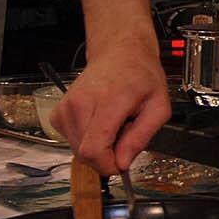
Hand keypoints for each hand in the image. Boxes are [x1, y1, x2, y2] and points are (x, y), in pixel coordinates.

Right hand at [54, 41, 169, 175]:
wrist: (119, 52)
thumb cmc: (141, 76)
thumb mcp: (159, 107)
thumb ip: (141, 138)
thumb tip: (122, 164)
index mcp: (108, 102)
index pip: (93, 150)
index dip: (108, 165)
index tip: (122, 161)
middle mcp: (80, 104)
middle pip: (85, 154)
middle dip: (107, 154)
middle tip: (124, 133)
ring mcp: (66, 108)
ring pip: (77, 150)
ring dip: (98, 146)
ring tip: (114, 124)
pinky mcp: (59, 113)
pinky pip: (71, 140)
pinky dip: (87, 138)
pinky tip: (100, 122)